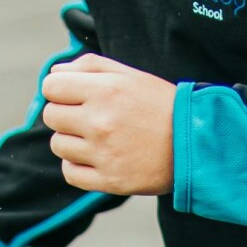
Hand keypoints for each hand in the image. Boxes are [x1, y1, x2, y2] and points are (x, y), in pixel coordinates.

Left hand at [40, 54, 175, 195]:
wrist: (195, 143)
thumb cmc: (161, 105)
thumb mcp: (130, 75)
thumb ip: (89, 66)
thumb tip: (54, 72)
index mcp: (105, 90)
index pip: (51, 87)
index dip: (59, 89)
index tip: (73, 94)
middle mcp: (100, 121)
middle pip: (51, 116)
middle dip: (65, 113)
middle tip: (88, 116)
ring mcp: (103, 153)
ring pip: (58, 145)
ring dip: (71, 140)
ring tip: (97, 137)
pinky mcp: (109, 180)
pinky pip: (69, 172)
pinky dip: (77, 165)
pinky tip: (96, 157)